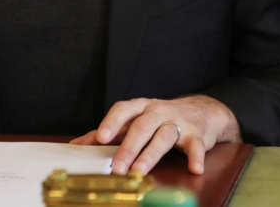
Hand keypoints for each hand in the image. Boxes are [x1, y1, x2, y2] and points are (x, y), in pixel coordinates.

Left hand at [70, 95, 240, 175]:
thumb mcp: (135, 120)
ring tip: (140, 171)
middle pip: (141, 127)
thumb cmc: (160, 118)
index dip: (111, 122)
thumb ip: (108, 133)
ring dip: (151, 154)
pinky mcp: (197, 135)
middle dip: (128, 147)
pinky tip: (194, 169)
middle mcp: (158, 111)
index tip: (100, 137)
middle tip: (117, 167)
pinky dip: (195, 157)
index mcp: (140, 107)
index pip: (123, 109)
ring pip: (163, 136)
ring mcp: (178, 122)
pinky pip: (196, 146)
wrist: (203, 111)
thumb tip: (76, 146)